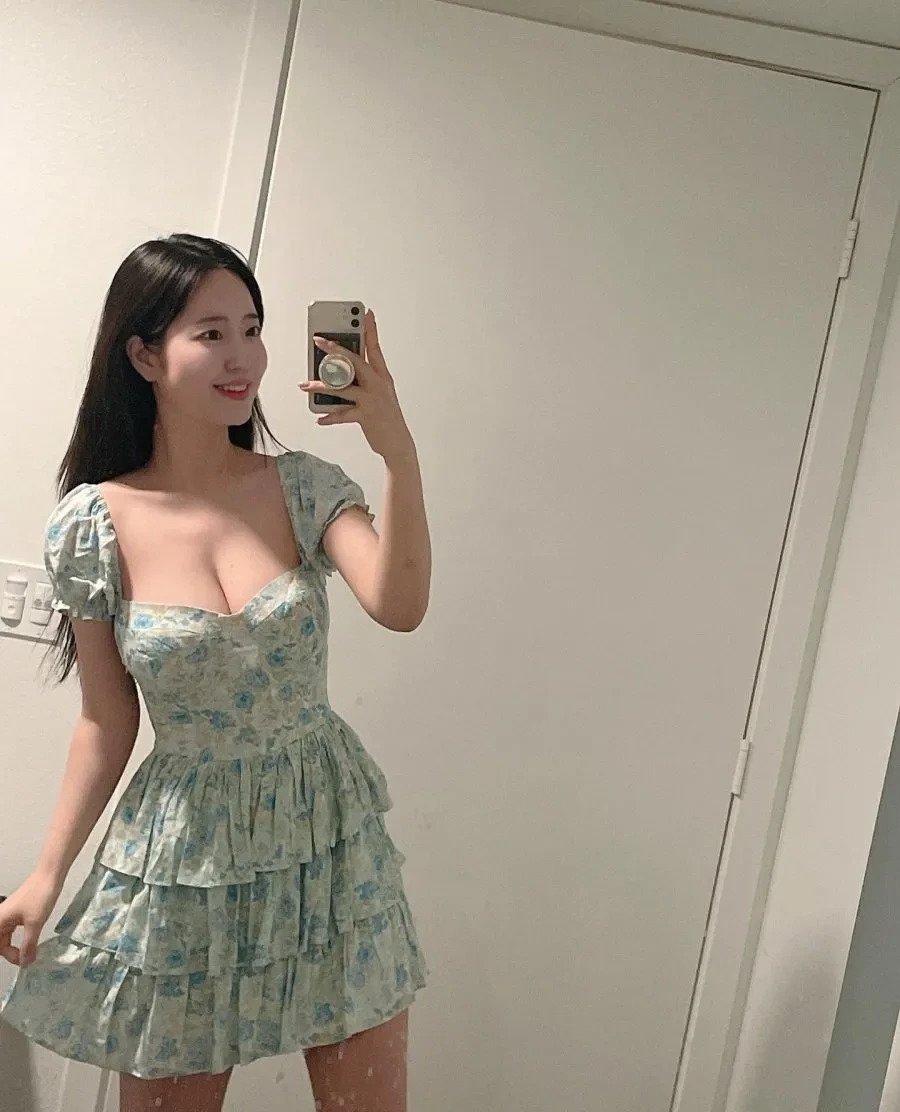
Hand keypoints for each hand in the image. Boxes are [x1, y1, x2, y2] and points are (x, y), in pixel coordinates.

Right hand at [0, 871, 62, 966]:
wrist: (49, 875)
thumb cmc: (40, 895)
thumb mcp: (35, 923)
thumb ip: (28, 944)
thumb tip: (25, 962)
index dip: (10, 956)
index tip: (24, 960)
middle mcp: (0, 917)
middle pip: (0, 943)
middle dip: (11, 953)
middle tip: (26, 958)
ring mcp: (9, 914)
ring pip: (6, 937)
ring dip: (15, 946)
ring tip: (29, 952)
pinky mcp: (17, 912)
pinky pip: (13, 929)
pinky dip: (20, 937)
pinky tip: (30, 939)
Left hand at [300, 310, 415, 460]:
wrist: (398, 443)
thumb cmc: (385, 416)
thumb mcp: (378, 393)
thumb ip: (362, 380)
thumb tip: (337, 372)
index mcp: (382, 375)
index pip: (375, 348)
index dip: (371, 329)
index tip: (366, 313)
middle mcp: (378, 384)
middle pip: (356, 361)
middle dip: (336, 350)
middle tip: (319, 340)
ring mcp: (372, 399)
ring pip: (343, 387)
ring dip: (321, 386)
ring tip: (305, 385)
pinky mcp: (366, 416)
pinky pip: (343, 414)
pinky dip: (329, 417)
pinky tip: (319, 418)